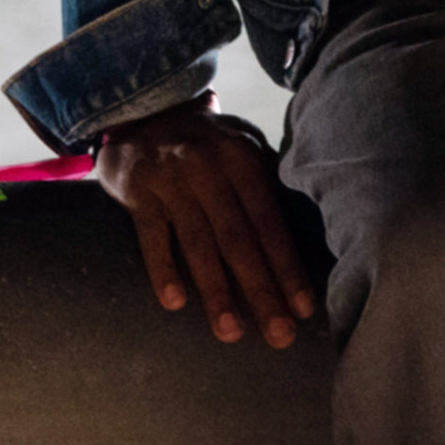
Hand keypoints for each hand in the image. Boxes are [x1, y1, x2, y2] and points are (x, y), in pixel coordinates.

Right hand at [94, 100, 314, 348]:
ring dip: (215, 291)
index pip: (269, 222)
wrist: (142, 109)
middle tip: (279, 335)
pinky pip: (152, 235)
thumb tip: (307, 239)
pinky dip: (162, 268)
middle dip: (261, 290)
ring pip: (198, 242)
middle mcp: (208, 166)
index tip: (302, 308)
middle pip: (239, 239)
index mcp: (242, 158)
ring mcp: (171, 177)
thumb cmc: (205, 145)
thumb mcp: (242, 148)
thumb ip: (267, 185)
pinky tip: (174, 302)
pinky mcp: (136, 188)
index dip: (287, 267)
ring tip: (230, 332)